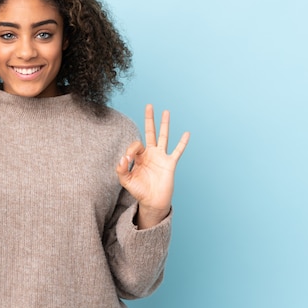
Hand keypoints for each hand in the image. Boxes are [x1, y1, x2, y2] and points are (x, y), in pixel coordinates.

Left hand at [116, 104, 189, 227]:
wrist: (153, 202)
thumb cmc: (139, 191)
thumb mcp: (125, 181)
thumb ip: (121, 169)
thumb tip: (124, 157)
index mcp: (139, 157)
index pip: (135, 145)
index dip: (131, 150)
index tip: (128, 160)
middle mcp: (151, 154)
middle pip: (150, 132)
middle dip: (149, 119)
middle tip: (149, 105)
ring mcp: (161, 157)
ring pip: (163, 137)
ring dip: (164, 124)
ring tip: (166, 111)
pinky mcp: (170, 163)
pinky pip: (177, 151)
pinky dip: (182, 143)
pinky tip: (186, 133)